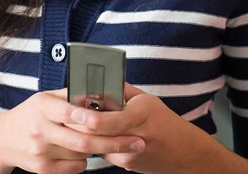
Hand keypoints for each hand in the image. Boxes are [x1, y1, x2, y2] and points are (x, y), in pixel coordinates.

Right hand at [0, 87, 144, 173]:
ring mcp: (41, 152)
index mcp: (43, 106)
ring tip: (119, 144)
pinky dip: (85, 161)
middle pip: (83, 140)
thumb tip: (100, 89)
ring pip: (81, 155)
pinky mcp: (42, 170)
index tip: (116, 117)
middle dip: (114, 142)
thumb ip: (70, 95)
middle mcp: (40, 130)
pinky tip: (88, 152)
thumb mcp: (46, 97)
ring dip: (101, 150)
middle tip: (138, 141)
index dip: (92, 116)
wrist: (4, 139)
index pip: (70, 111)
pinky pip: (74, 167)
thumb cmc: (32, 112)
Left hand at [65, 82, 207, 173]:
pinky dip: (96, 142)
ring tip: (74, 121)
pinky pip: (104, 152)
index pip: (105, 119)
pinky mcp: (126, 165)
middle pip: (97, 134)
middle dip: (78, 124)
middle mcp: (135, 137)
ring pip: (97, 144)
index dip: (85, 115)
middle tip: (64, 114)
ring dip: (85, 134)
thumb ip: (121, 90)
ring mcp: (130, 155)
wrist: (183, 153)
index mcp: (141, 114)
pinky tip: (93, 133)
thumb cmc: (164, 120)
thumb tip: (98, 80)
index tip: (70, 108)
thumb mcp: (145, 99)